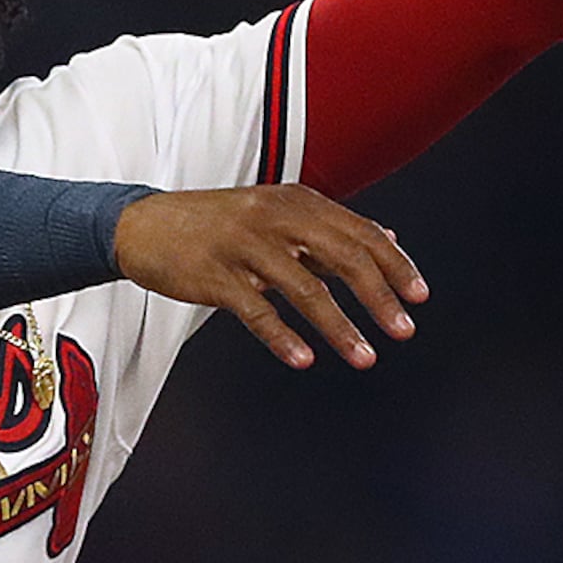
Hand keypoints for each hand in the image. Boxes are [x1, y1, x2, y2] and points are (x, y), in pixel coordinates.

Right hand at [111, 186, 425, 370]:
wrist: (143, 225)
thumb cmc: (217, 225)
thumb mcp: (276, 215)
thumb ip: (330, 230)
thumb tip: (389, 238)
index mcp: (297, 202)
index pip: (360, 233)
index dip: (394, 265)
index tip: (420, 296)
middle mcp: (276, 217)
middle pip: (343, 256)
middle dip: (379, 296)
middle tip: (405, 330)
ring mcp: (245, 246)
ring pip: (305, 288)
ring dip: (340, 326)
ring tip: (365, 357)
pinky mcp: (215, 275)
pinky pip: (256, 310)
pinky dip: (282, 336)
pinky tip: (303, 359)